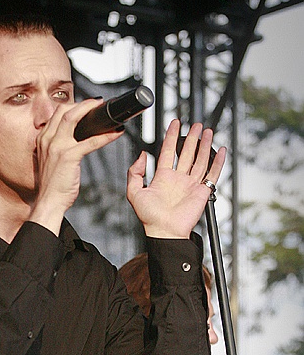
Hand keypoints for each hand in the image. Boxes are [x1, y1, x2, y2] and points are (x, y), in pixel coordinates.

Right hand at [29, 99, 123, 234]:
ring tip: (104, 110)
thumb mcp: (50, 160)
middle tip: (96, 103)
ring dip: (90, 110)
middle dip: (82, 103)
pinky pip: (90, 141)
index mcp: (43, 139)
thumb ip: (56, 147)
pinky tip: (115, 134)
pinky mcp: (68, 156)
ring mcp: (57, 147)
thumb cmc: (53, 185)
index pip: (57, 114)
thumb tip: (73, 140)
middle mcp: (47, 139)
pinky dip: (105, 136)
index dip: (72, 106)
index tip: (84, 105)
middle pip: (63, 110)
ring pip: (73, 118)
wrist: (49, 201)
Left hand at [126, 119, 225, 238]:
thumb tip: (141, 155)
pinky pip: (212, 174)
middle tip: (196, 125)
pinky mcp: (202, 192)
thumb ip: (134, 172)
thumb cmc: (150, 217)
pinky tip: (221, 150)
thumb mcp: (134, 192)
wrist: (165, 231)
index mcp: (162, 178)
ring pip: (200, 160)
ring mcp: (191, 185)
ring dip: (204, 145)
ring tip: (207, 131)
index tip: (175, 123)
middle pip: (186, 153)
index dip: (171, 136)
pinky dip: (218, 162)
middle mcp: (178, 179)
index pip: (168, 151)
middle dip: (191, 138)